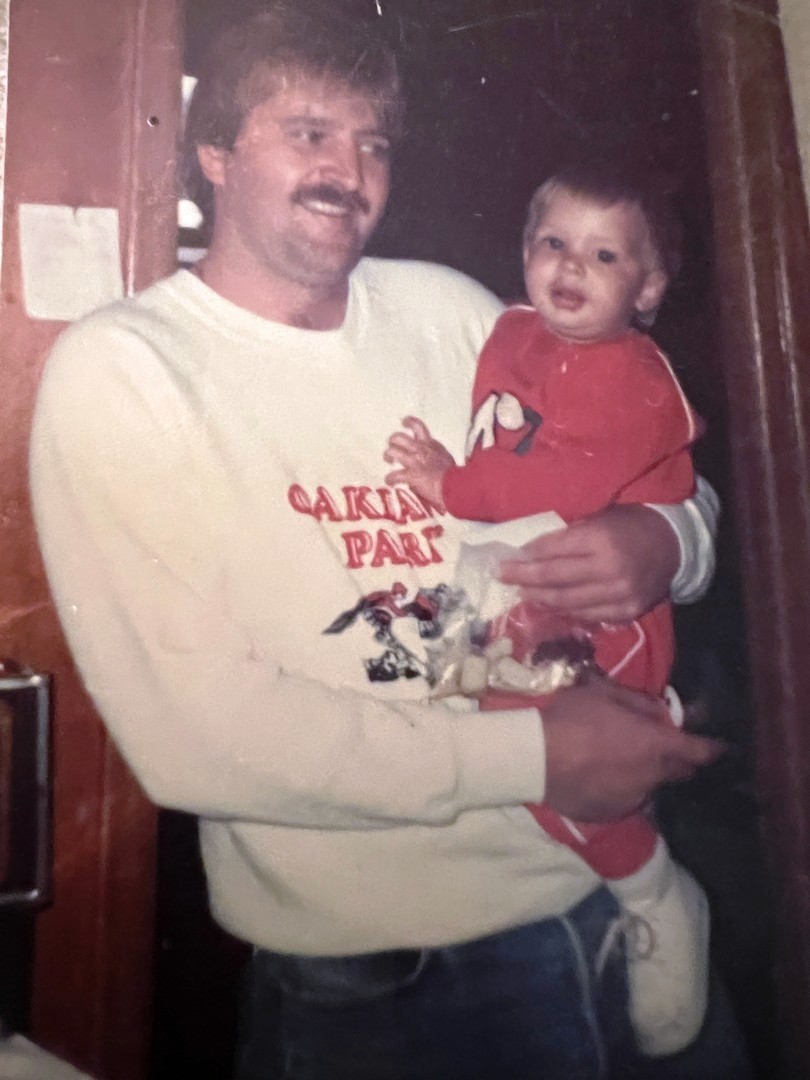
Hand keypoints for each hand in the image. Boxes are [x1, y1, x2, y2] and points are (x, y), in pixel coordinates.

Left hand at [384, 417, 455, 508]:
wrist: (456, 485)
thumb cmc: (457, 475)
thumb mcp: (446, 459)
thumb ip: (436, 457)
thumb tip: (430, 465)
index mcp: (431, 444)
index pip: (418, 427)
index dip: (409, 422)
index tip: (404, 422)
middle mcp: (421, 449)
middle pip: (399, 437)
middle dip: (393, 441)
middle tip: (392, 446)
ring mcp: (414, 461)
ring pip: (393, 451)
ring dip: (388, 455)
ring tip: (389, 460)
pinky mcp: (411, 475)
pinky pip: (394, 475)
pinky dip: (390, 479)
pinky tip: (390, 482)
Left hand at [498, 504, 679, 622]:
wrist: (675, 546)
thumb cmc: (631, 525)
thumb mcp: (601, 518)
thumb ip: (571, 535)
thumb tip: (532, 551)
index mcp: (602, 539)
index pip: (554, 550)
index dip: (529, 555)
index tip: (509, 558)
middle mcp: (609, 569)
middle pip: (555, 579)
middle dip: (524, 578)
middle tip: (502, 577)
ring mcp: (619, 594)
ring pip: (568, 601)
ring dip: (540, 598)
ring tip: (522, 593)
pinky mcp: (626, 612)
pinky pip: (587, 615)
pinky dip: (566, 610)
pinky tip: (550, 604)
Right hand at [541, 676, 724, 820]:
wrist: (533, 756)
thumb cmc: (571, 717)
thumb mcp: (605, 694)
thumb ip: (640, 704)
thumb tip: (661, 714)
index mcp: (655, 745)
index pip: (699, 751)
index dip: (712, 748)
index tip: (719, 747)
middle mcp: (651, 777)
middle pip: (679, 772)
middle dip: (678, 760)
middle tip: (662, 747)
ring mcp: (630, 800)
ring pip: (650, 787)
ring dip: (646, 775)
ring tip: (619, 762)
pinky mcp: (609, 814)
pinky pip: (625, 800)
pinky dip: (620, 789)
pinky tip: (598, 778)